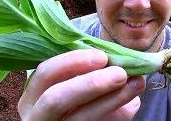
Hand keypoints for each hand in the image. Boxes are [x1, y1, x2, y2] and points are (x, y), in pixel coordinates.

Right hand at [18, 49, 144, 120]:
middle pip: (55, 99)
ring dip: (112, 99)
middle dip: (91, 83)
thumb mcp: (72, 81)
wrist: (77, 119)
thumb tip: (120, 60)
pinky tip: (131, 104)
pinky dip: (118, 115)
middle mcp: (37, 115)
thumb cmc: (76, 94)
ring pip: (80, 118)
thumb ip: (88, 70)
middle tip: (121, 73)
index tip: (102, 56)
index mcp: (34, 94)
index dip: (73, 62)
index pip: (46, 73)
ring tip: (136, 84)